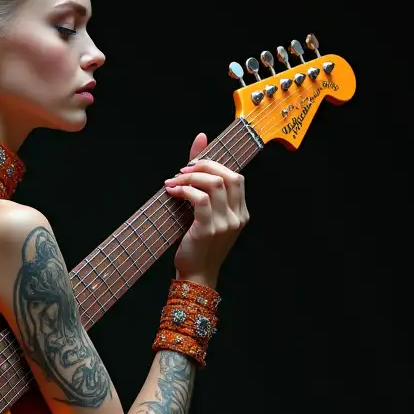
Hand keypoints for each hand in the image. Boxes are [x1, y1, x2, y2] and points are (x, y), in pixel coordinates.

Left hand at [164, 132, 249, 285]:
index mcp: (241, 212)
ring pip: (213, 184)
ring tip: (173, 182)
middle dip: (202, 166)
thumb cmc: (198, 244)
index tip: (191, 166)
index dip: (214, 164)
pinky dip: (184, 190)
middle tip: (181, 171)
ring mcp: (225, 224)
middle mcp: (237, 217)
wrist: (196, 275)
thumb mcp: (204, 212)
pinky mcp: (209, 229)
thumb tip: (201, 137)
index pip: (235, 176)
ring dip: (189, 177)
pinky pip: (199, 199)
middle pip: (227, 175)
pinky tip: (172, 192)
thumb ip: (202, 179)